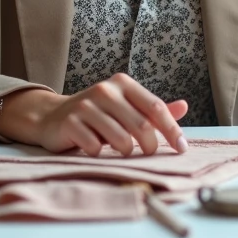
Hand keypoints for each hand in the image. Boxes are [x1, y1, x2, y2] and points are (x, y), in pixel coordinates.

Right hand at [34, 73, 189, 156]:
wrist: (53, 117)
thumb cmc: (97, 114)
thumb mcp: (125, 108)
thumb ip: (152, 110)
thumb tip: (184, 106)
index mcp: (123, 84)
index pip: (155, 107)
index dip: (172, 129)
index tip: (181, 148)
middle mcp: (105, 90)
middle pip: (141, 126)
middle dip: (149, 146)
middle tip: (147, 153)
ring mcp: (86, 105)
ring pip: (121, 139)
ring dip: (125, 151)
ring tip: (120, 149)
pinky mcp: (70, 122)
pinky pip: (95, 147)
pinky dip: (99, 153)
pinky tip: (94, 147)